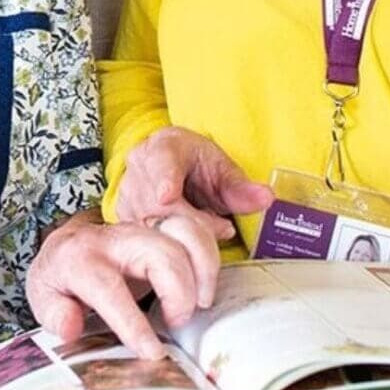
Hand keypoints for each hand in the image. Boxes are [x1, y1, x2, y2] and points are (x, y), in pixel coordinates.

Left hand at [27, 211, 220, 358]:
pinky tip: (207, 280)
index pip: (109, 288)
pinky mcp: (161, 227)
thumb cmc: (60, 277)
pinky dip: (209, 252)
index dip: (132, 322)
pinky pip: (195, 228)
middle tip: (177, 323)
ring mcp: (142, 227)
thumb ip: (55, 313)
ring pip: (184, 232)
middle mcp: (115, 238)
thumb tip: (71, 326)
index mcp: (80, 258)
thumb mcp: (43, 296)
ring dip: (202, 268)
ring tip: (200, 302)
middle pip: (159, 252)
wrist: (68, 243)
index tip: (152, 352)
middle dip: (178, 291)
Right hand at [116, 126, 272, 239]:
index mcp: (164, 145)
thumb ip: (242, 187)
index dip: (165, 180)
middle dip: (192, 221)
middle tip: (222, 227)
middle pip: (158, 203)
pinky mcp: (123, 216)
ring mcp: (127, 191)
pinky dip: (167, 243)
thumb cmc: (198, 166)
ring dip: (181, 235)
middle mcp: (139, 165)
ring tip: (206, 227)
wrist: (176, 169)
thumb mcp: (223, 171)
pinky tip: (183, 238)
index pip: (162, 162)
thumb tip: (266, 197)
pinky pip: (143, 237)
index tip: (167, 196)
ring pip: (150, 223)